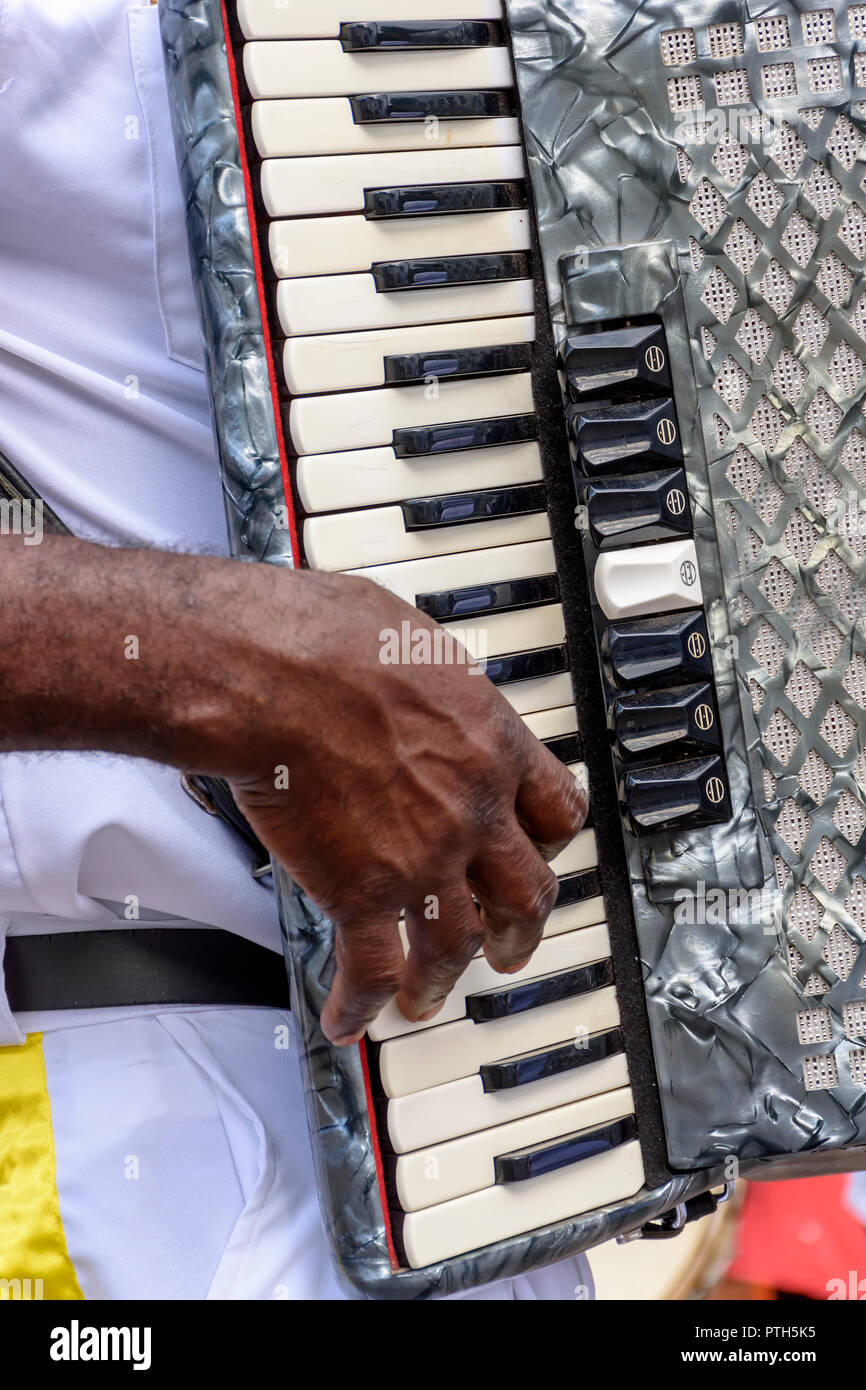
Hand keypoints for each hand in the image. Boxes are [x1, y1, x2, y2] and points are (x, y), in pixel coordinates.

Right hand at [0, 537, 585, 1045]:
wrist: (272, 675)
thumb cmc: (330, 640)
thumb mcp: (415, 643)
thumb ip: (436, 685)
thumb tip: (419, 677)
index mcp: (492, 745)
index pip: (555, 809)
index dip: (551, 840)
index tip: (543, 852)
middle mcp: (472, 811)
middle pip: (525, 891)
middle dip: (520, 929)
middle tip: (511, 944)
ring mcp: (423, 860)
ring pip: (456, 942)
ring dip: (444, 977)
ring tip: (428, 996)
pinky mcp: (362, 893)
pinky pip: (373, 968)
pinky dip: (363, 1002)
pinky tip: (348, 1017)